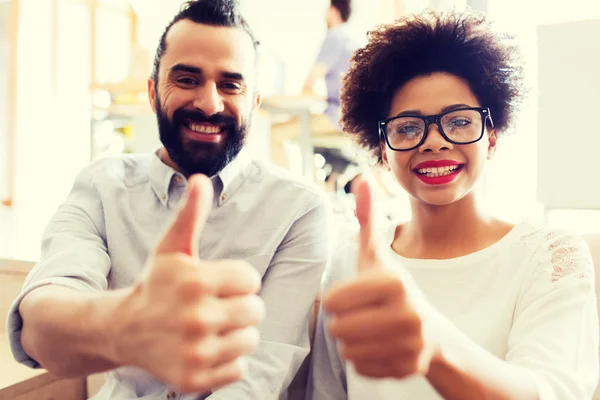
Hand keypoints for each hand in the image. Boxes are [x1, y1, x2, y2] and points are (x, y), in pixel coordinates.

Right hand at [110, 175, 265, 392]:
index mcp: (196, 281)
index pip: (251, 279)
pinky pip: (239, 368)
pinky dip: (227, 360)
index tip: (216, 283)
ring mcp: (196, 352)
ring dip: (236, 333)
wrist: (124, 330)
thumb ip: (191, 215)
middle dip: (240, 306)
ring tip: (211, 327)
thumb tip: (200, 179)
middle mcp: (196, 318)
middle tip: (215, 306)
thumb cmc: (156, 285)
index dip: (237, 280)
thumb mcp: (171, 248)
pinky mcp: (195, 380)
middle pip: (256, 310)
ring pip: (250, 340)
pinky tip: (205, 349)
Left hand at [323, 179, 437, 379]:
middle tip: (361, 315)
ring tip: (370, 330)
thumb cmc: (392, 288)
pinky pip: (361, 369)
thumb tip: (362, 178)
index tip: (353, 296)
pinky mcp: (411, 369)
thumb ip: (367, 219)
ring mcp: (413, 345)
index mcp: (395, 282)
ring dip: (351, 342)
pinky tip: (380, 347)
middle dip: (342, 322)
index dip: (336, 300)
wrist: (432, 330)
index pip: (333, 301)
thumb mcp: (376, 255)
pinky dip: (364, 360)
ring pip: (347, 351)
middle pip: (338, 329)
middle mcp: (409, 314)